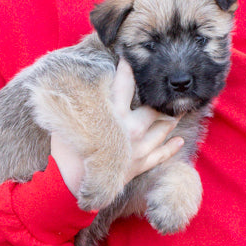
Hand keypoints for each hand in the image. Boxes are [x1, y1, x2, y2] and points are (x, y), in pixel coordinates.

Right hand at [51, 59, 183, 196]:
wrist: (67, 187)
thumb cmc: (65, 152)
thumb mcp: (69, 119)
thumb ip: (82, 101)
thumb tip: (81, 82)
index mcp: (114, 115)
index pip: (125, 84)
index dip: (128, 68)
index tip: (129, 58)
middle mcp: (131, 130)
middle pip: (155, 108)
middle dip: (162, 98)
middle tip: (169, 88)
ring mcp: (138, 150)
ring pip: (162, 129)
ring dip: (172, 119)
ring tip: (179, 109)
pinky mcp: (138, 166)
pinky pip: (161, 155)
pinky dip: (171, 147)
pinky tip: (179, 140)